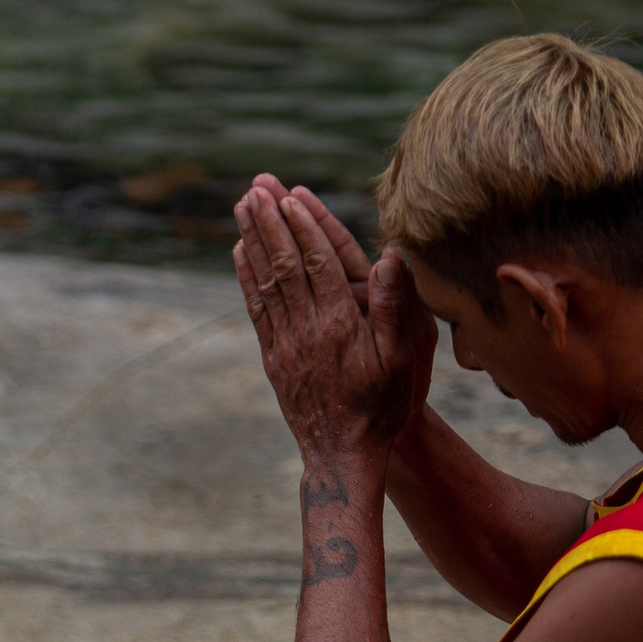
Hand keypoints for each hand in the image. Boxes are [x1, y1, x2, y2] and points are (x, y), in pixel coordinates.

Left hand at [231, 187, 429, 464]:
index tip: (288, 195)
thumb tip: (391, 256)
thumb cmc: (382, 407)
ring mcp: (285, 343)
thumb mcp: (402, 360)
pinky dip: (246, 277)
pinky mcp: (273, 356)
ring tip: (240, 207)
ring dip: (251, 241)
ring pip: (264, 282)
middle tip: (252, 187)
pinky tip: (240, 253)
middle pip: (283, 265)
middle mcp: (306, 328)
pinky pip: (257, 308)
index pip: (317, 263)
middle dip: (268, 222)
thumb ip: (393, 307)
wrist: (342, 454)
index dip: (301, 226)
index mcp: (339, 324)